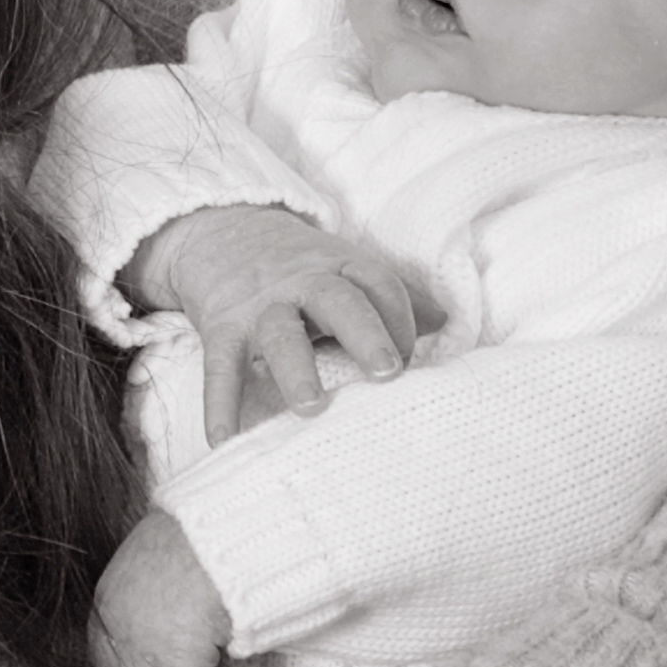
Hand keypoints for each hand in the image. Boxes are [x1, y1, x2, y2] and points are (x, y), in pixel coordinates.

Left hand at [89, 515, 237, 666]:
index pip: (104, 656)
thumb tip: (160, 624)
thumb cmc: (197, 533)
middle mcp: (118, 628)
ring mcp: (144, 647)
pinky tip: (234, 655)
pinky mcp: (178, 660)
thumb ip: (146, 595)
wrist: (221, 529)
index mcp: (109, 600)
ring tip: (219, 657)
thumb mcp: (155, 559)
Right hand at [127, 204, 439, 430]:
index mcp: (339, 265)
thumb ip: (389, 298)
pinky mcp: (220, 326)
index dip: (399, 319)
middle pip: (336, 299)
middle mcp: (300, 280)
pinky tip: (224, 438)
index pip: (379, 284)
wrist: (221, 228)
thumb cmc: (300, 268)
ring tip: (310, 406)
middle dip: (364, 334)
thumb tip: (446, 324)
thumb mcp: (344, 269)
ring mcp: (259, 304)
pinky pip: (220, 366)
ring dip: (296, 370)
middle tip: (388, 372)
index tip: (407, 359)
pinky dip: (219, 402)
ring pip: (279, 332)